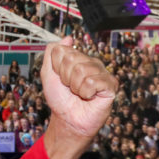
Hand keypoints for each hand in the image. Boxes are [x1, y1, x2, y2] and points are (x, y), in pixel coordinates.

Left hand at [40, 37, 115, 158]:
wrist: (68, 120)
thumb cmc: (60, 99)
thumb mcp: (48, 74)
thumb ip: (52, 53)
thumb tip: (67, 38)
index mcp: (77, 58)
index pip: (61, 50)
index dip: (56, 68)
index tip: (61, 79)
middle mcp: (91, 62)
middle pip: (70, 59)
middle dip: (65, 78)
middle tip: (71, 88)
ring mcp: (102, 73)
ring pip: (81, 70)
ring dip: (75, 87)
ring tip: (80, 93)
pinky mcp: (111, 85)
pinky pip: (92, 82)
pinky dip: (86, 93)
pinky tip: (90, 97)